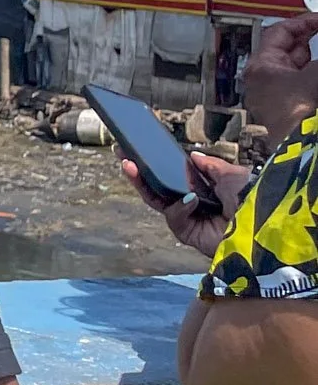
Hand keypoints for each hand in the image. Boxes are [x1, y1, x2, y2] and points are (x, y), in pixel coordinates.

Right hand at [123, 151, 251, 257]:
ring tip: (131, 167)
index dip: (157, 164)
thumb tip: (192, 156)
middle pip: (159, 188)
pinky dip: (180, 208)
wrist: (262, 224)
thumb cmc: (251, 197)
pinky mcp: (187, 234)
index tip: (139, 150)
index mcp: (204, 188)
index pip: (173, 176)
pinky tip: (191, 200)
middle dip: (139, 172)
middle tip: (122, 155)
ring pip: (157, 202)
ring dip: (142, 184)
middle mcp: (194, 203)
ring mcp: (189, 219)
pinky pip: (174, 218)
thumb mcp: (232, 173)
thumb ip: (211, 165)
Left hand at [241, 15, 317, 136]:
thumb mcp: (315, 76)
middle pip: (293, 51)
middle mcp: (267, 82)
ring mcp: (281, 99)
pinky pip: (307, 86)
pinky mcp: (296, 113)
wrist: (302, 155)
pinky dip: (313, 79)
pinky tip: (317, 78)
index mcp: (262, 67)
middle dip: (314, 40)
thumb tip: (317, 49)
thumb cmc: (300, 114)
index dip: (304, 21)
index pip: (280, 33)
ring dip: (314, 59)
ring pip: (303, 70)